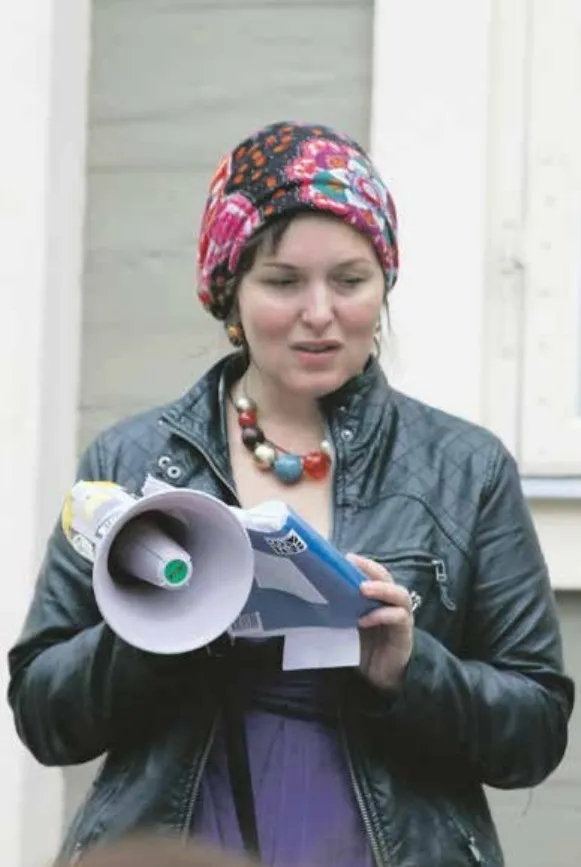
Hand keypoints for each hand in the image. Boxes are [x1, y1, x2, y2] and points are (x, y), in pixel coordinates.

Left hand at [348, 553, 413, 691]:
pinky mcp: (405, 633)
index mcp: (378, 597)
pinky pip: (398, 617)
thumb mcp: (349, 623)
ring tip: (363, 589)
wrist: (381, 675)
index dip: (363, 564)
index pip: (374, 573)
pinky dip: (382, 615)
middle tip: (352, 566)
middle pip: (387, 577)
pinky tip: (364, 620)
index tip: (345, 558)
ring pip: (399, 594)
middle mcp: (392, 602)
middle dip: (371, 569)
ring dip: (381, 589)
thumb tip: (315, 592)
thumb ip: (342, 608)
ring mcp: (401, 616)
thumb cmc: (364, 646)